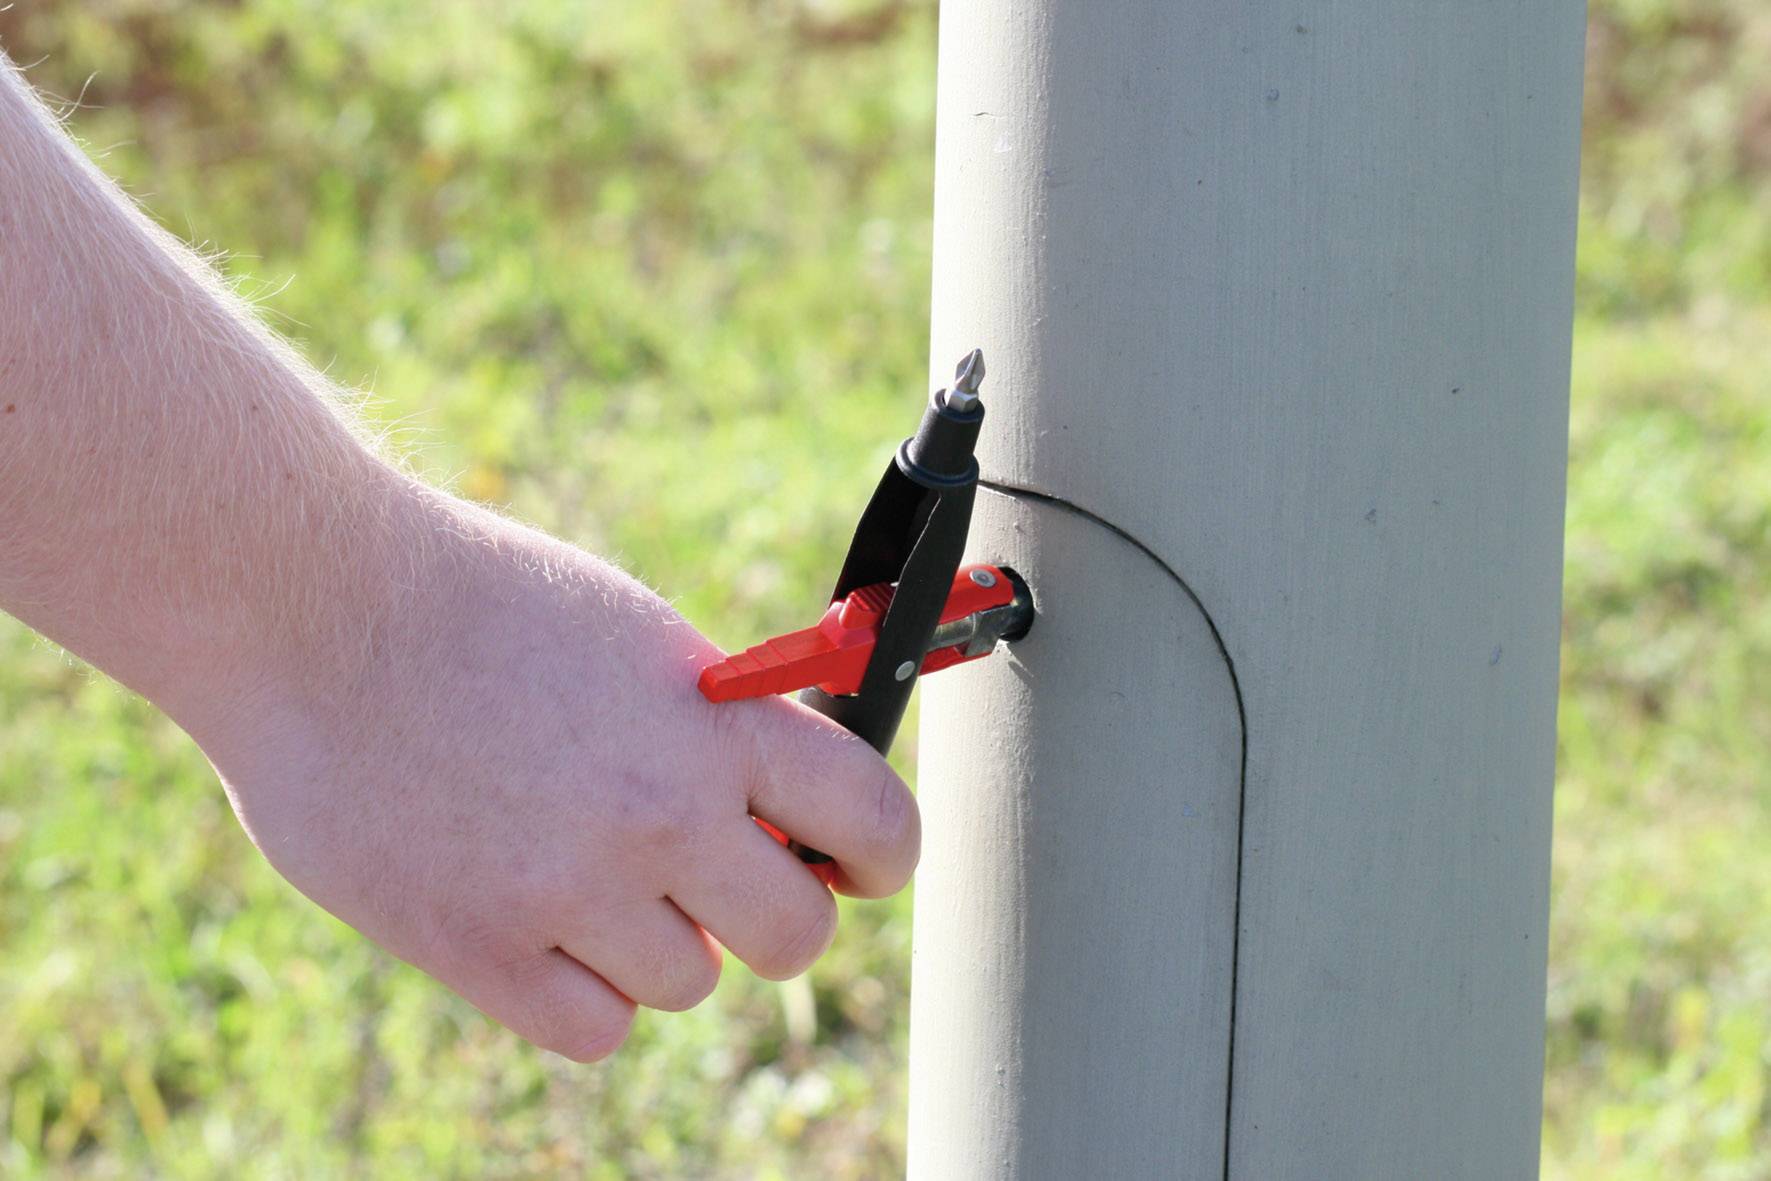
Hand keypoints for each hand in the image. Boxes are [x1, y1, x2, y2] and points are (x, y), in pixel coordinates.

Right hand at [190, 486, 919, 1061]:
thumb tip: (784, 806)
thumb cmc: (481, 603)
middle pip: (795, 933)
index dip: (881, 855)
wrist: (314, 609)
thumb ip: (719, 725)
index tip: (858, 865)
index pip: (873, 819)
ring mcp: (569, 888)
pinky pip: (595, 1029)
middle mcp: (660, 811)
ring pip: (691, 982)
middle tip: (721, 878)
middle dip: (772, 911)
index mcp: (717, 719)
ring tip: (588, 869)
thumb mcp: (634, 634)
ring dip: (660, 943)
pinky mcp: (478, 949)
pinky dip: (584, 993)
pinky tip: (542, 922)